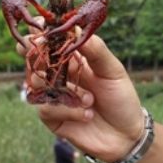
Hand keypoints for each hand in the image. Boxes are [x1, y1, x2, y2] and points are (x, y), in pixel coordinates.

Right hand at [18, 29, 143, 162]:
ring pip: (37, 83)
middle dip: (36, 56)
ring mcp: (54, 96)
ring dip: (63, 90)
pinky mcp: (52, 118)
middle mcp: (60, 75)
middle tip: (42, 57)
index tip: (40, 28)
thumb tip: (75, 28)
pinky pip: (46, 108)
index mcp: (74, 58)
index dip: (42, 32)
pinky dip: (68, 111)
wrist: (126, 135)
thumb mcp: (113, 71)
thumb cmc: (121, 99)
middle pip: (35, 59)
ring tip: (89, 99)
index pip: (51, 40)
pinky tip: (87, 114)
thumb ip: (96, 50)